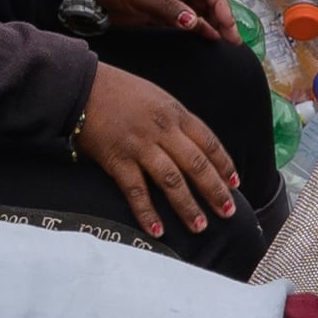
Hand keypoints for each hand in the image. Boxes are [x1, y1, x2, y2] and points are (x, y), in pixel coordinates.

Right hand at [77, 63, 242, 242]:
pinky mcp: (117, 160)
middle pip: (196, 165)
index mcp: (175, 113)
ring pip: (172, 181)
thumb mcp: (157, 98)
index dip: (224, 165)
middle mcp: (162, 130)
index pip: (209, 143)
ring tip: (199, 226)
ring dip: (187, 206)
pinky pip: (136, 191)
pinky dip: (147, 212)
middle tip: (228, 212)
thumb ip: (175, 121)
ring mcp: (140, 146)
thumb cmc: (120, 91)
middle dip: (215, 191)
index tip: (235, 184)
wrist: (82, 86)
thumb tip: (194, 147)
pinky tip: (158, 231)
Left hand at [90, 0, 229, 34]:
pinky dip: (197, 30)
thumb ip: (167, 7)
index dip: (220, 4)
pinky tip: (208, 39)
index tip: (227, 23)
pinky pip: (184, 22)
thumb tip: (193, 22)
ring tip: (227, 42)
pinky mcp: (160, 15)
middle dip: (222, 18)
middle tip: (234, 39)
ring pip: (198, 12)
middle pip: (207, 1)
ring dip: (213, 25)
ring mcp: (169, 0)